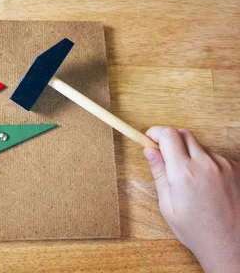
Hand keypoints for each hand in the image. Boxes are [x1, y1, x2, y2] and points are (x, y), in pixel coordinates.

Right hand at [145, 127, 239, 272]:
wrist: (232, 246)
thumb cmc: (198, 231)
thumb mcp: (168, 206)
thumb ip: (159, 173)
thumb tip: (149, 150)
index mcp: (184, 174)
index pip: (168, 135)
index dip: (155, 133)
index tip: (149, 138)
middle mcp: (206, 165)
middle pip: (184, 134)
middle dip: (170, 140)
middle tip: (164, 155)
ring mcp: (225, 166)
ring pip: (200, 146)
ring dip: (189, 153)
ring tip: (188, 178)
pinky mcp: (238, 169)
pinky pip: (215, 157)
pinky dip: (206, 163)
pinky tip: (206, 184)